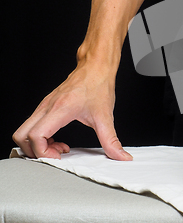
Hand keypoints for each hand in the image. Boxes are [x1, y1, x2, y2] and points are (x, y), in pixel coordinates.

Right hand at [12, 63, 132, 160]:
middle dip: (34, 151)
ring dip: (36, 144)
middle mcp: (47, 107)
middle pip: (21, 135)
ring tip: (57, 147)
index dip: (43, 152)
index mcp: (59, 110)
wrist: (96, 67)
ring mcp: (44, 105)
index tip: (59, 155)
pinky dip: (40, 136)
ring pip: (24, 130)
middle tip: (54, 154)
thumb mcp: (105, 117)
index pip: (36, 136)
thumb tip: (121, 156)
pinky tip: (58, 138)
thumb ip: (112, 140)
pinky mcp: (46, 105)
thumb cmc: (98, 86)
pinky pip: (32, 125)